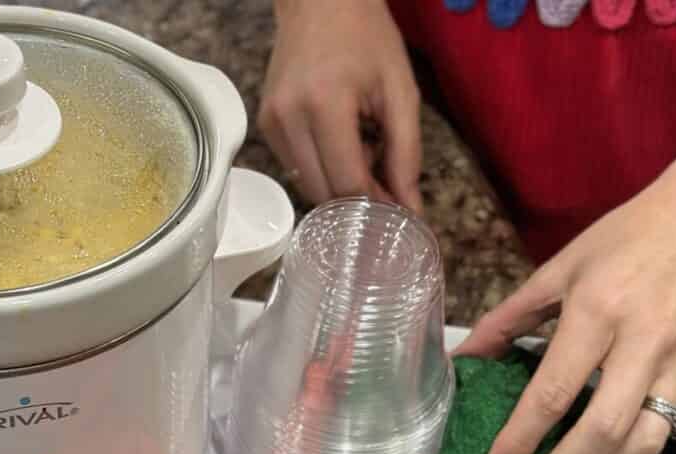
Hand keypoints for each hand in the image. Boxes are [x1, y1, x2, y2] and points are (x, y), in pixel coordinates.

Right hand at [260, 0, 421, 211]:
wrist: (320, 1)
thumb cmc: (366, 38)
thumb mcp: (400, 90)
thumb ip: (407, 154)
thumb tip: (410, 211)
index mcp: (326, 104)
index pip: (347, 182)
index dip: (373, 204)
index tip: (394, 207)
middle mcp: (290, 117)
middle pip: (324, 193)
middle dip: (355, 200)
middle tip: (381, 179)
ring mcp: (272, 123)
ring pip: (307, 187)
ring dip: (337, 186)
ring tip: (360, 152)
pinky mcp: (265, 126)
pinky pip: (295, 169)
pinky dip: (320, 169)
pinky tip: (337, 143)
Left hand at [456, 142, 675, 453]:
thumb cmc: (624, 239)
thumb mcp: (557, 270)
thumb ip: (506, 320)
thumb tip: (462, 361)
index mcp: (597, 312)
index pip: (551, 395)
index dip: (518, 443)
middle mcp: (641, 342)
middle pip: (600, 432)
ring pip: (642, 444)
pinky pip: (664, 431)